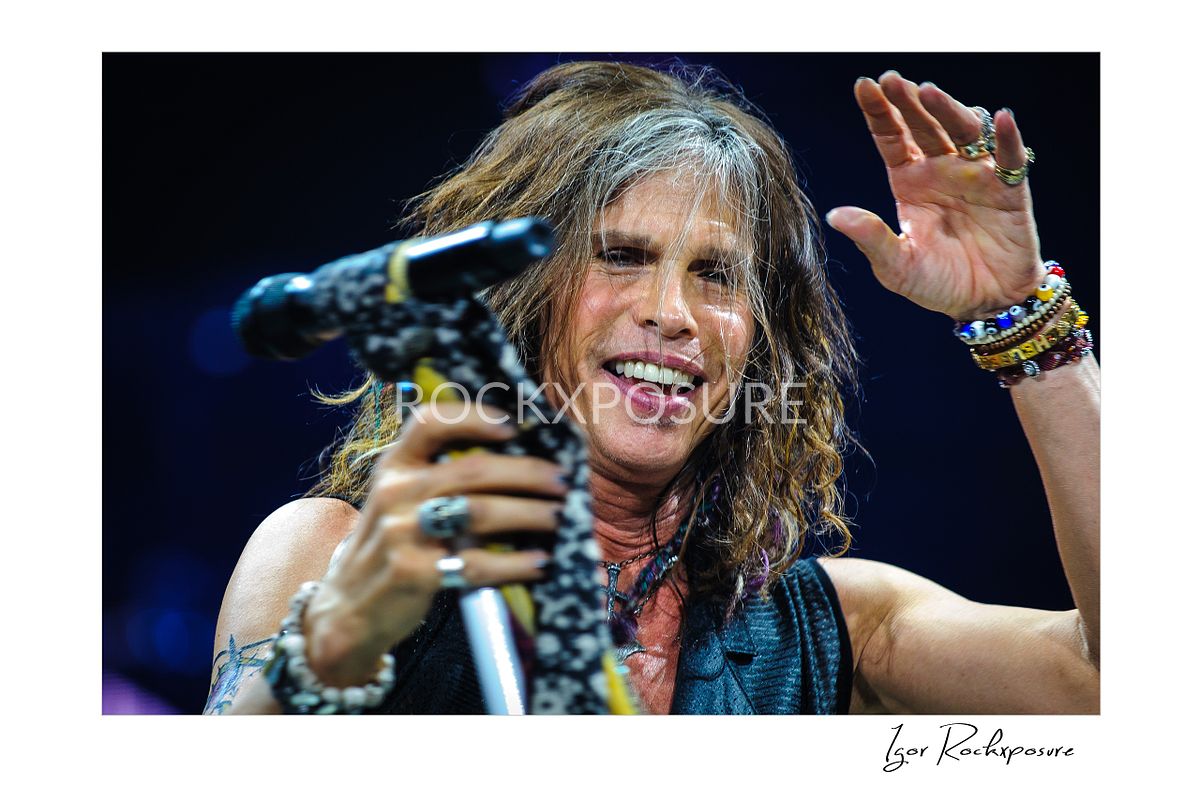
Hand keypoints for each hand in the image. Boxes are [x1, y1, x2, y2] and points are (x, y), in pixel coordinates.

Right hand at [302, 404, 566, 685]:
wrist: (348, 608)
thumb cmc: (392, 545)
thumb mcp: (401, 500)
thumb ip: (442, 477)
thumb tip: (520, 459)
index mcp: (394, 466)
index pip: (430, 423)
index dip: (474, 418)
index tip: (514, 425)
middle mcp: (395, 493)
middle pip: (473, 470)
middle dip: (527, 473)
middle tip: (561, 481)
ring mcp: (401, 533)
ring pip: (481, 513)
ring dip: (530, 514)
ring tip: (559, 517)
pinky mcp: (412, 573)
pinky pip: (477, 563)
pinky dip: (516, 563)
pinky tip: (539, 561)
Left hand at [826, 70, 1043, 320]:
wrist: (982, 304)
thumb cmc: (935, 283)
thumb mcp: (895, 265)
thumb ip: (870, 238)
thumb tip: (834, 216)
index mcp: (909, 182)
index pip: (891, 137)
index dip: (878, 111)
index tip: (865, 85)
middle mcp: (940, 170)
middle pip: (924, 126)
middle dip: (908, 102)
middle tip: (892, 80)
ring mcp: (975, 175)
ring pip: (963, 132)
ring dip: (947, 110)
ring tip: (929, 92)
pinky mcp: (1009, 189)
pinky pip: (1010, 158)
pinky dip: (1007, 138)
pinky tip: (1000, 119)